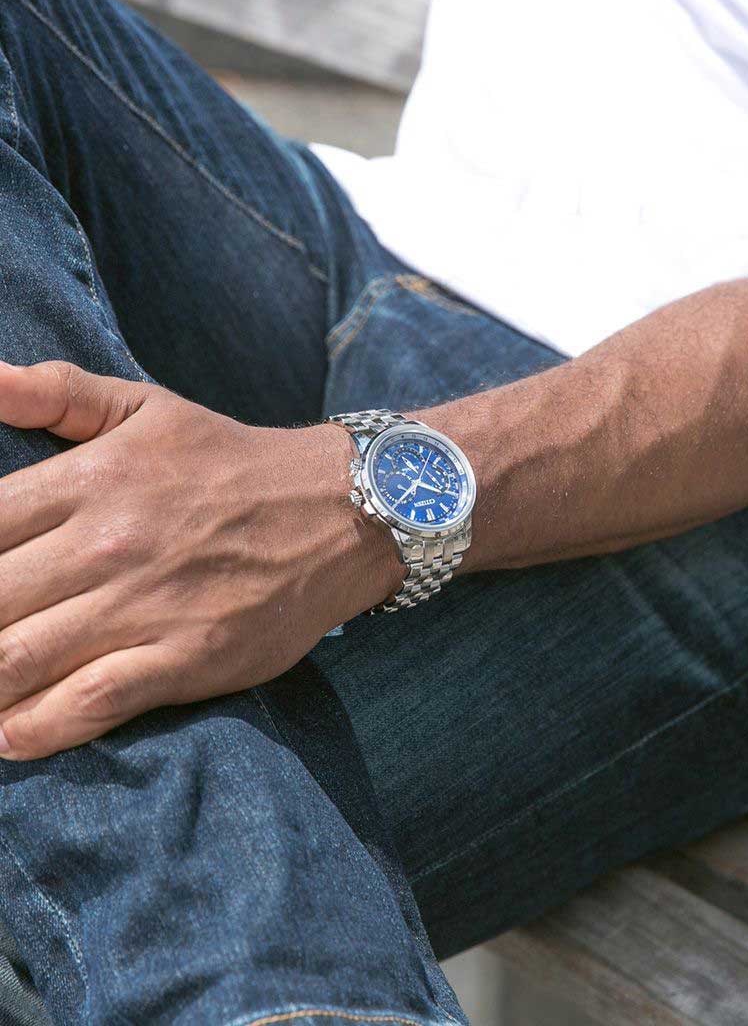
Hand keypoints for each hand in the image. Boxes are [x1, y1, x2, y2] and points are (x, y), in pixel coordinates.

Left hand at [0, 361, 402, 759]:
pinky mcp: (185, 658)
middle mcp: (109, 543)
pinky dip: (33, 730)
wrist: (338, 510)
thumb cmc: (230, 461)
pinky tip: (10, 733)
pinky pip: (86, 706)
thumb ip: (56, 392)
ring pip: (19, 660)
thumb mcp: (146, 407)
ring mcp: (146, 605)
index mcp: (92, 478)